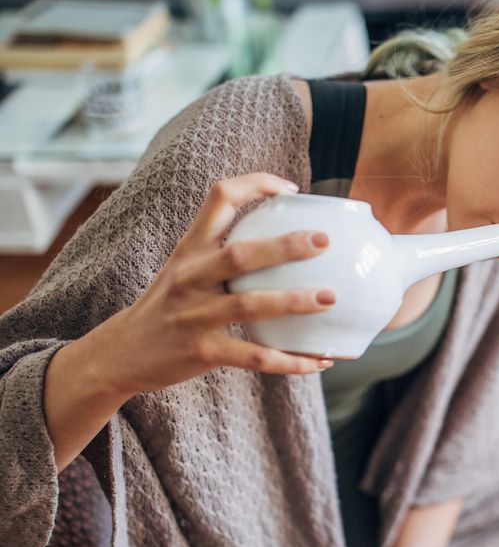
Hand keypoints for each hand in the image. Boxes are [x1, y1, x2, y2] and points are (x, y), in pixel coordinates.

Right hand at [98, 172, 335, 395]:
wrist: (121, 353)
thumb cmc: (167, 306)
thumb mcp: (184, 268)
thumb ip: (222, 252)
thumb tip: (285, 241)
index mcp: (190, 249)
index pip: (219, 198)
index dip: (256, 185)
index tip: (291, 190)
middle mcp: (191, 277)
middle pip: (240, 254)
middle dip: (284, 246)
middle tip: (324, 241)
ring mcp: (195, 315)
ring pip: (249, 305)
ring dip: (292, 302)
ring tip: (330, 298)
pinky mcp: (202, 352)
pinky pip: (254, 357)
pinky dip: (290, 361)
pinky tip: (320, 360)